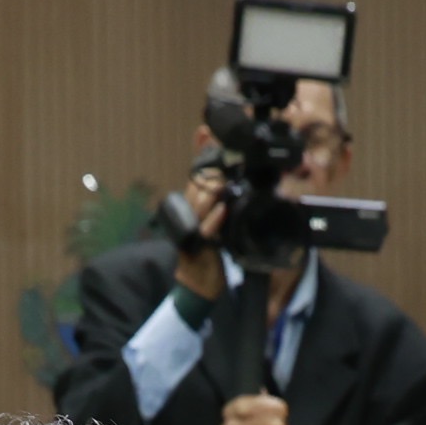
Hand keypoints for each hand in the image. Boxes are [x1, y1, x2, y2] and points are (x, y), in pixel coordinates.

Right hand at [175, 166, 228, 299]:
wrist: (199, 284)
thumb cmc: (210, 253)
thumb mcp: (217, 225)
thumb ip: (221, 207)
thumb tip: (236, 189)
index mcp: (191, 207)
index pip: (196, 179)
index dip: (202, 161)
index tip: (208, 140)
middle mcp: (189, 214)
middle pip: (196, 187)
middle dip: (210, 175)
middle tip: (225, 165)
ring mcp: (192, 229)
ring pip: (199, 204)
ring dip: (212, 191)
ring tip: (224, 181)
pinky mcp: (200, 245)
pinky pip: (206, 230)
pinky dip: (214, 219)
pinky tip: (222, 210)